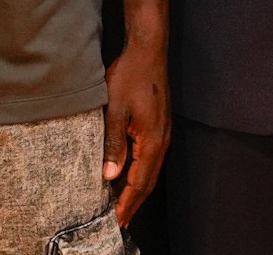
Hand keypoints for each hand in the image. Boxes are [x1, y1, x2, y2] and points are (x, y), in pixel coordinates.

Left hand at [101, 42, 168, 225]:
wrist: (148, 51)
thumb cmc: (131, 76)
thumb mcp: (115, 110)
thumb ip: (113, 144)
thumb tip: (109, 175)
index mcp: (152, 140)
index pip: (139, 182)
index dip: (127, 203)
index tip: (117, 221)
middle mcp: (162, 140)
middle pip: (148, 181)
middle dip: (133, 203)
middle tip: (119, 221)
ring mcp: (163, 133)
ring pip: (151, 171)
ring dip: (137, 189)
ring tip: (122, 205)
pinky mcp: (159, 126)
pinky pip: (151, 158)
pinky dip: (140, 173)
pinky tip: (128, 175)